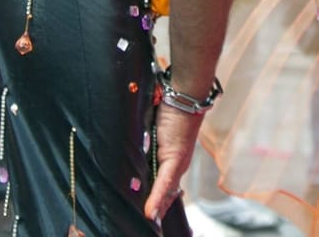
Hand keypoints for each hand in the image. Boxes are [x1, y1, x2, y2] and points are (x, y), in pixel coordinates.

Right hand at [143, 104, 201, 222]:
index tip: (151, 218)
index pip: (166, 189)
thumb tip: (133, 151)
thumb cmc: (170, 110)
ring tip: (150, 225)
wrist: (185, 94)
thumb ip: (146, 145)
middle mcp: (178, 165)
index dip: (159, 204)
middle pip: (167, 194)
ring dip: (158, 209)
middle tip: (150, 227)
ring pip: (167, 192)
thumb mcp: (154, 132)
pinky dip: (157, 197)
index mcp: (173, 160)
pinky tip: (150, 212)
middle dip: (159, 211)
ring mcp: (178, 163)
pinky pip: (165, 182)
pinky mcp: (175, 157)